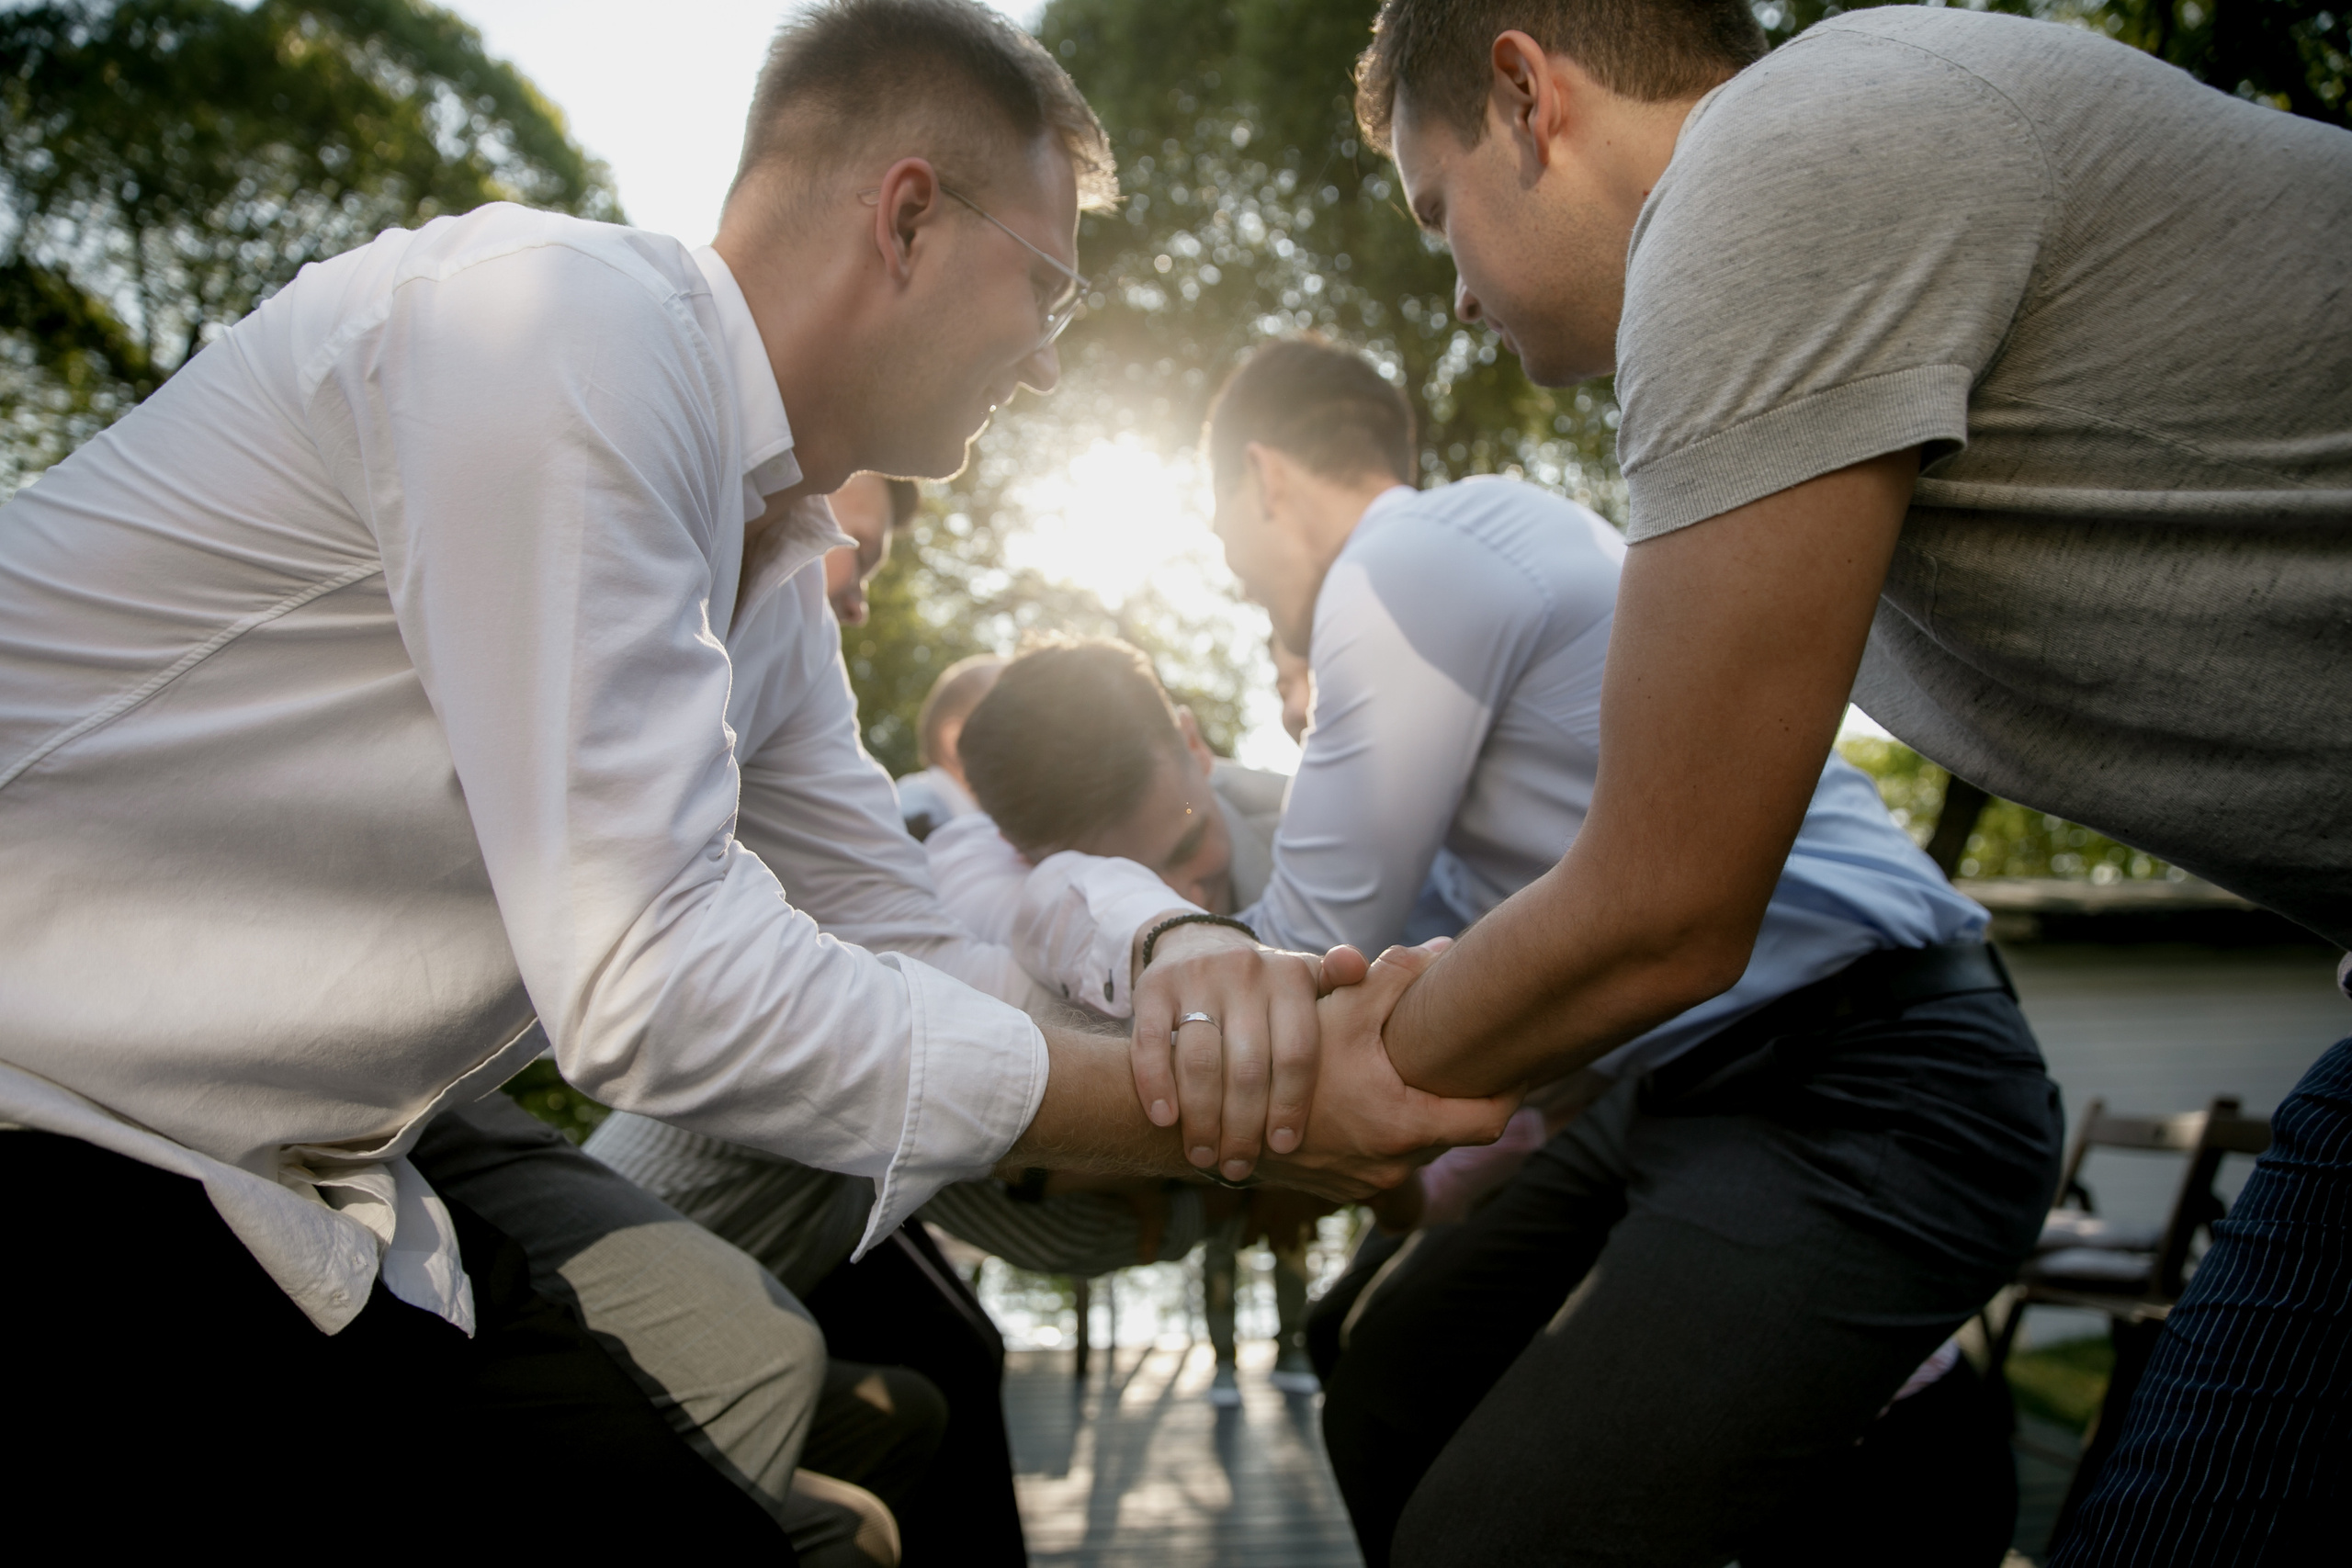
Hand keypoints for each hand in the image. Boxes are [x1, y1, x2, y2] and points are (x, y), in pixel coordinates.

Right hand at [1130, 920, 1369, 1183]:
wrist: (1200, 947)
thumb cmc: (1268, 990)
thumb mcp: (1309, 984)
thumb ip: (1339, 987)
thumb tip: (1357, 968)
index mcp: (1292, 977)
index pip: (1297, 1053)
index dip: (1291, 1106)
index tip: (1285, 1148)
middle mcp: (1246, 972)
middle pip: (1247, 1067)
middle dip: (1244, 1127)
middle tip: (1239, 1167)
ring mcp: (1198, 977)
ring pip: (1200, 1062)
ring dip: (1202, 1119)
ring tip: (1204, 1157)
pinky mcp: (1154, 986)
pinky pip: (1151, 1044)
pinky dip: (1156, 1085)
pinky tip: (1165, 1120)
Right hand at [1254, 940, 1519, 1202]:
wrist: (1217, 1122)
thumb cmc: (1280, 1062)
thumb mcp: (1341, 1012)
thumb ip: (1394, 978)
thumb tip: (1445, 949)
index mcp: (1403, 1127)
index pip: (1490, 1119)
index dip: (1512, 1088)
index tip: (1517, 1059)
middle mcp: (1391, 1167)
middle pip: (1455, 1133)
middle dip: (1463, 1096)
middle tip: (1471, 1056)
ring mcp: (1366, 1185)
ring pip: (1419, 1148)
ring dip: (1425, 1115)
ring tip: (1421, 1073)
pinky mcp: (1344, 1191)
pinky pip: (1384, 1160)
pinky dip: (1390, 1132)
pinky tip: (1376, 1098)